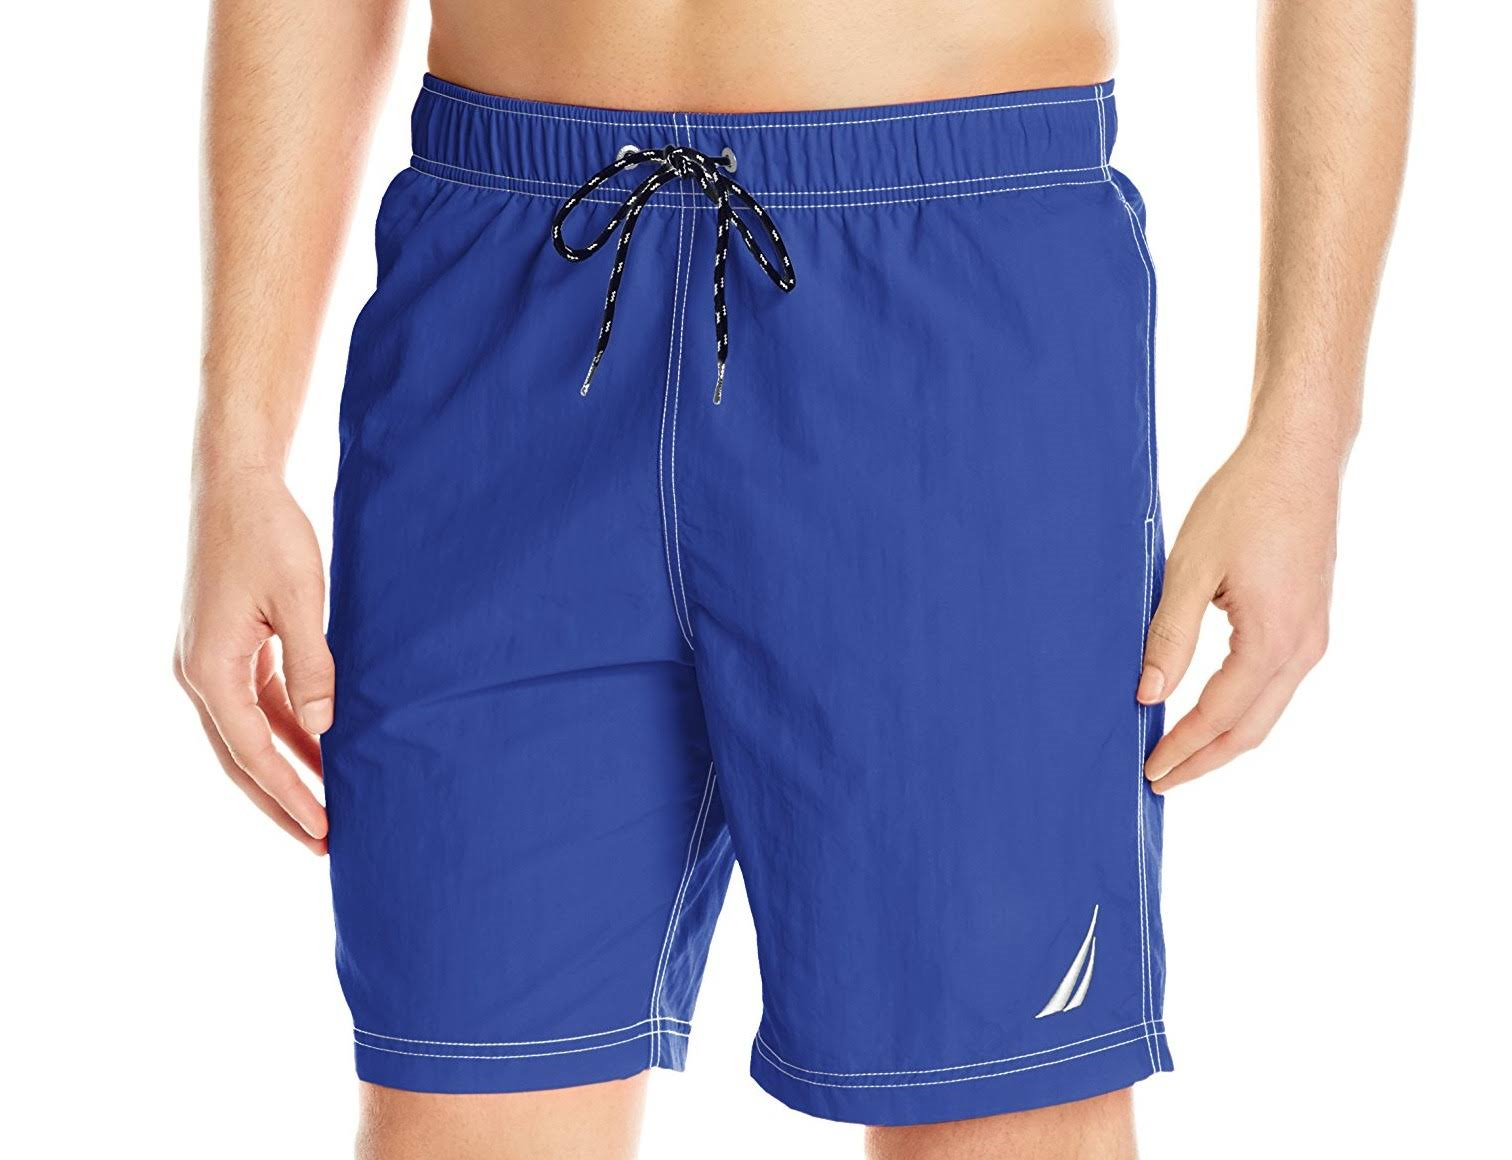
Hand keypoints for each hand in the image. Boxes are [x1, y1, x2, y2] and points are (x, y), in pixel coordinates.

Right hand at [175, 467, 332, 851]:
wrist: (236, 483)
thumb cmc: (268, 534)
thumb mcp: (299, 602)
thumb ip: (312, 668)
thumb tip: (321, 730)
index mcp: (210, 671)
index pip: (253, 754)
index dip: (291, 795)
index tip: (324, 829)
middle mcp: (200, 673)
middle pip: (241, 758)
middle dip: (281, 800)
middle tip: (322, 840)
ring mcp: (210, 660)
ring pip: (248, 733)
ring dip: (285, 766)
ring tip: (325, 802)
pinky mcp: (227, 644)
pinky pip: (256, 702)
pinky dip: (285, 728)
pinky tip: (318, 744)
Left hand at [1138, 430, 1337, 791]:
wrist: (1299, 459)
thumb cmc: (1242, 503)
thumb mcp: (1190, 568)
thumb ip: (1169, 636)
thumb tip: (1146, 693)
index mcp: (1272, 639)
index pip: (1219, 716)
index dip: (1182, 748)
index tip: (1149, 770)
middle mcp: (1303, 648)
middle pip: (1251, 730)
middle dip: (1204, 760)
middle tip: (1159, 779)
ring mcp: (1313, 637)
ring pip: (1266, 712)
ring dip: (1223, 740)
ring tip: (1179, 755)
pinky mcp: (1310, 623)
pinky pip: (1275, 686)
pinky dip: (1242, 711)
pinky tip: (1210, 711)